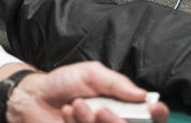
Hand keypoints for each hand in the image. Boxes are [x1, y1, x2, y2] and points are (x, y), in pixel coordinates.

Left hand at [6, 62, 169, 122]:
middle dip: (115, 121)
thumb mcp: (91, 73)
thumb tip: (143, 95)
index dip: (156, 114)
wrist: (34, 98)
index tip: (153, 109)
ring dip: (91, 121)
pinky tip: (68, 114)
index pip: (150, 114)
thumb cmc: (63, 83)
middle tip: (101, 109)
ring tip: (75, 106)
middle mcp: (113, 120)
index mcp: (122, 103)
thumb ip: (117, 83)